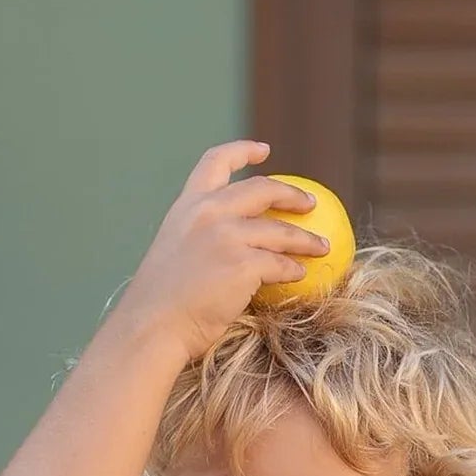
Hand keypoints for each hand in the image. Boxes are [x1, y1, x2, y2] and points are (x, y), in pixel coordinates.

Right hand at [113, 141, 330, 362]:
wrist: (153, 325)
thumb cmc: (162, 302)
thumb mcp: (176, 251)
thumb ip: (199, 236)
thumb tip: (229, 243)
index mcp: (187, 206)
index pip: (216, 162)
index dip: (243, 151)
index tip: (264, 150)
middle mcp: (208, 212)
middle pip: (262, 189)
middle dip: (292, 194)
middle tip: (311, 204)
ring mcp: (226, 237)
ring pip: (280, 230)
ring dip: (307, 239)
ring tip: (322, 246)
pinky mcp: (243, 264)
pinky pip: (280, 264)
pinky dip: (294, 270)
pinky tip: (301, 275)